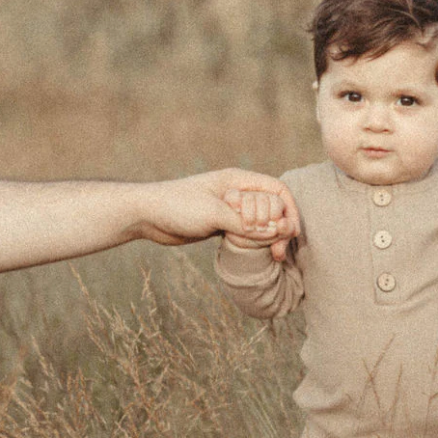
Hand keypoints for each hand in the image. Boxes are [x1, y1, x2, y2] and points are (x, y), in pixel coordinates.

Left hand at [137, 169, 299, 257]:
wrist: (147, 215)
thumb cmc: (177, 206)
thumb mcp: (213, 213)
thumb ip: (244, 224)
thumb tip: (275, 232)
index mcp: (238, 181)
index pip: (277, 190)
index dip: (289, 209)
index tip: (290, 231)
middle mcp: (239, 193)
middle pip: (274, 208)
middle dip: (281, 227)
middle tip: (278, 249)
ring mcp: (232, 210)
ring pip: (263, 222)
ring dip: (272, 238)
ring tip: (275, 256)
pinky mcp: (224, 225)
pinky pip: (250, 233)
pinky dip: (259, 243)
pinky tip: (262, 255)